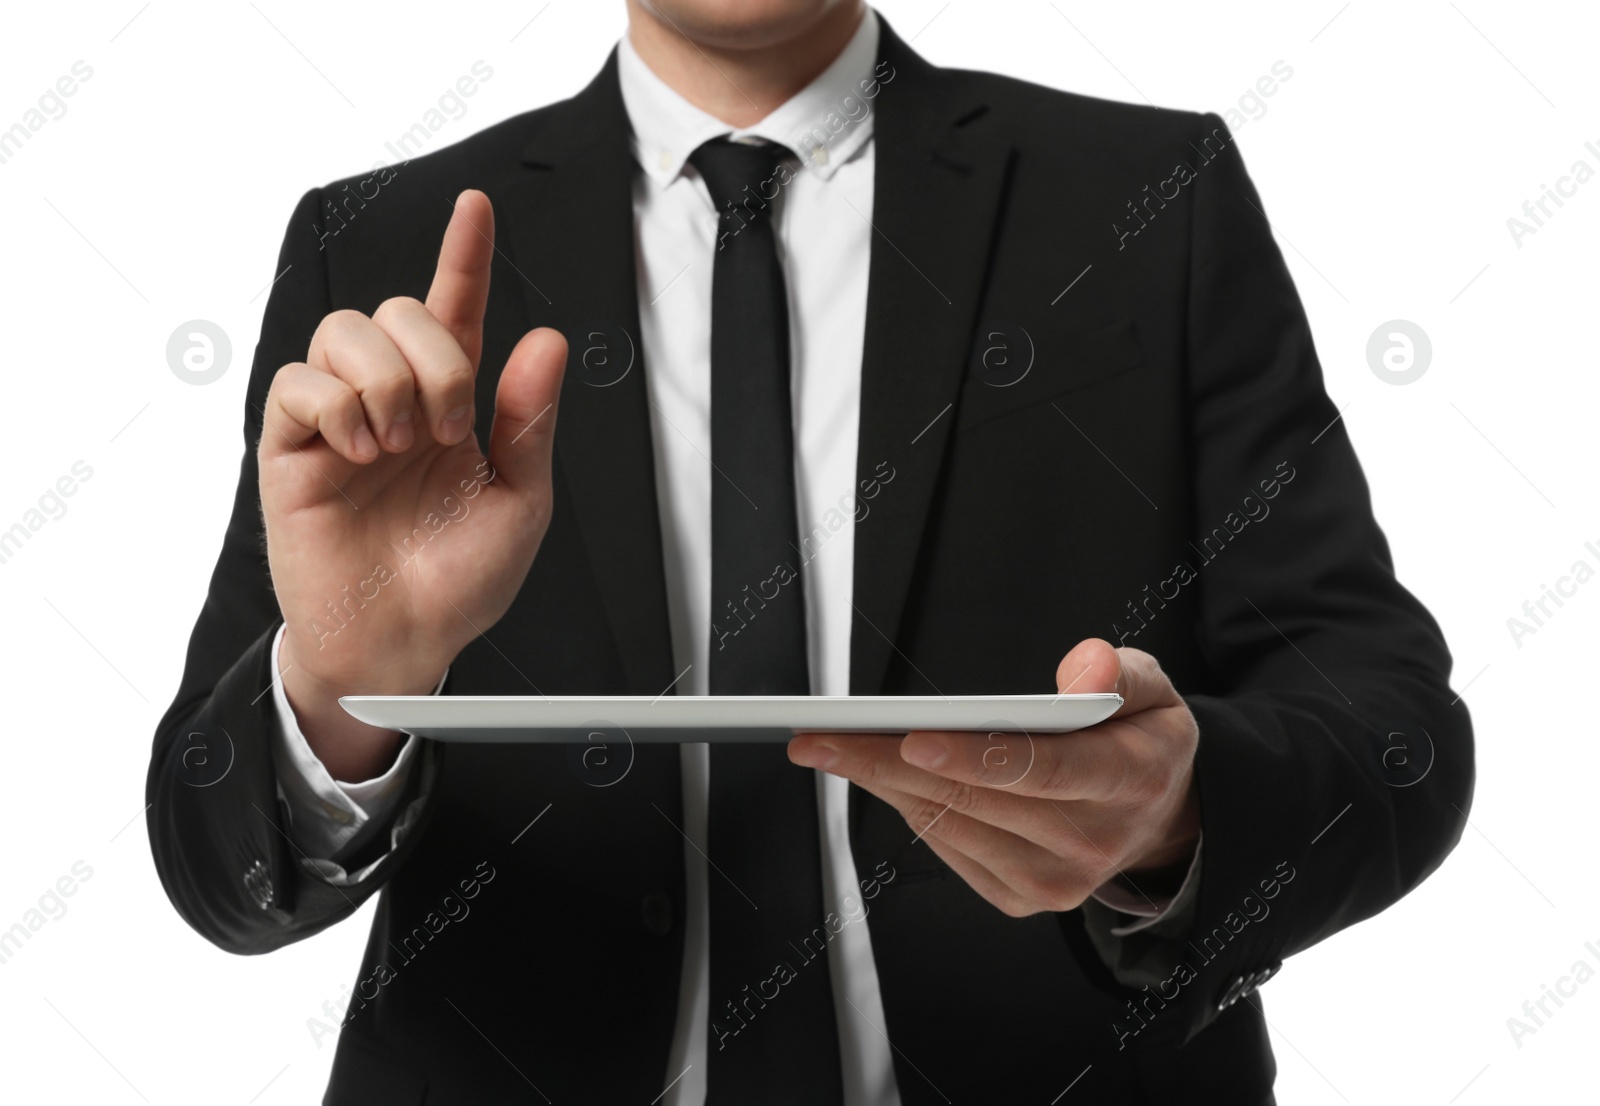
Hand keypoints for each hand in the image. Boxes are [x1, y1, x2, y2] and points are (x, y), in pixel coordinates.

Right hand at [260, 190, 566, 779]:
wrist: (403, 642)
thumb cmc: (460, 578)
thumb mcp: (520, 501)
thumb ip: (529, 421)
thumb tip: (547, 339)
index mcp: (453, 405)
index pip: (457, 313)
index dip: (465, 256)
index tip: (477, 206)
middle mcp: (394, 399)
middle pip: (396, 310)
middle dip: (434, 357)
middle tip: (446, 429)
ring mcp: (340, 419)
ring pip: (344, 333)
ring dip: (386, 383)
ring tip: (397, 447)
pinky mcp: (290, 447)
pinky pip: (297, 383)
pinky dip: (336, 407)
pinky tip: (359, 453)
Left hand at [788, 639, 1200, 916]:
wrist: (1160, 820)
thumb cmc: (1142, 742)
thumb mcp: (1155, 690)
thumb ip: (1123, 672)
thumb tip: (1082, 670)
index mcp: (1129, 781)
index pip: (1043, 771)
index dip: (974, 758)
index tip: (912, 740)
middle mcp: (1091, 841)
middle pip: (974, 799)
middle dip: (888, 762)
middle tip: (824, 735)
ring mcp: (1054, 880)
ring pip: (949, 824)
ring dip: (883, 784)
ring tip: (832, 747)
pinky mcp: (1022, 898)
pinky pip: (947, 847)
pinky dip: (909, 807)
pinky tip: (879, 776)